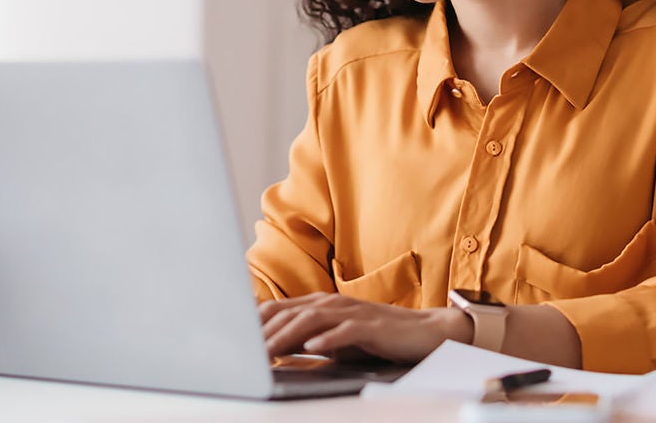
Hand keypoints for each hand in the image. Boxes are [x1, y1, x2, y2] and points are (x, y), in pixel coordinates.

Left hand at [259, 292, 472, 363]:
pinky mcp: (371, 325)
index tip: (230, 340)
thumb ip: (307, 338)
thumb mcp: (336, 338)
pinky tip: (311, 348)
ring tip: (266, 351)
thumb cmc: (378, 337)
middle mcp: (333, 303)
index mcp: (321, 304)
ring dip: (286, 336)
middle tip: (240, 352)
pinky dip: (326, 339)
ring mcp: (352, 312)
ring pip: (311, 320)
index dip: (253, 324)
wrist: (425, 332)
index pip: (278, 309)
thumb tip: (273, 348)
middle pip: (289, 313)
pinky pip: (345, 331)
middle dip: (262, 333)